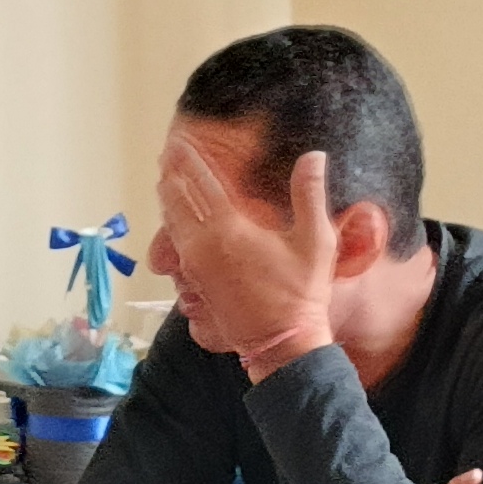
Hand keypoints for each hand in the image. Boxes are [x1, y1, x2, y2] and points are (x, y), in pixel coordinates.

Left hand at [156, 134, 339, 379]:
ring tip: (166, 180)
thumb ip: (310, 195)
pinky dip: (171, 223)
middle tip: (166, 155)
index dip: (188, 160)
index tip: (178, 142)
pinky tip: (175, 220)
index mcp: (230, 229)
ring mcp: (195, 265)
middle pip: (176, 200)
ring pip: (171, 222)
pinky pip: (176, 243)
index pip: (200, 183)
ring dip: (168, 198)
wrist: (281, 342)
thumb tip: (314, 156)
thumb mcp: (316, 241)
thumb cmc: (301, 293)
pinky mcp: (194, 282)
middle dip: (170, 174)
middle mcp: (203, 244)